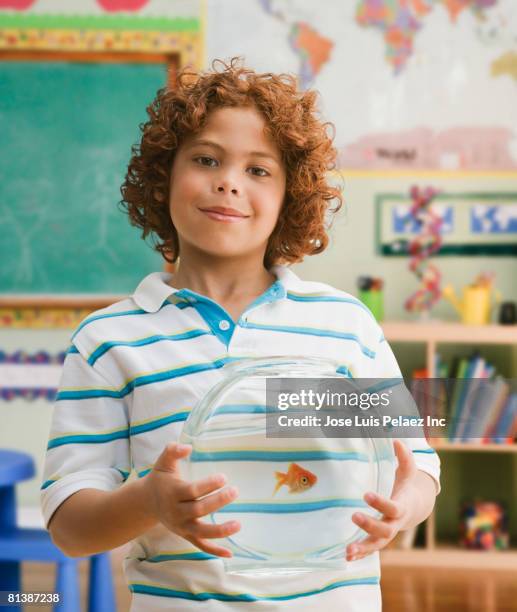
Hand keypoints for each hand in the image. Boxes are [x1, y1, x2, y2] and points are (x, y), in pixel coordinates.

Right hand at [144, 442, 239, 556]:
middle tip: (235, 491)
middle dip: (217, 502)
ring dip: (220, 530)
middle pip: (198, 510)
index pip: (192, 491)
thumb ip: (173, 451)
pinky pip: (200, 545)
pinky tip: (229, 554)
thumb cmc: (160, 478)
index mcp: (172, 493)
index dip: (208, 485)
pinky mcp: (186, 535)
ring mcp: (181, 526)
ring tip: (238, 524)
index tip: (224, 477)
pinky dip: (214, 551)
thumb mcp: (163, 462)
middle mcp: (176, 512)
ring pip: (201, 532)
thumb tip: (187, 446)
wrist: (146, 502)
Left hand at [345, 439, 416, 561]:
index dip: (380, 502)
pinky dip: (360, 554)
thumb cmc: (405, 486)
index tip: (366, 494)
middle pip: (384, 530)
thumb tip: (396, 439)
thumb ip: (404, 457)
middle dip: (370, 525)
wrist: (414, 507)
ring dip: (363, 548)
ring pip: (376, 545)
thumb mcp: (407, 471)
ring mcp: (386, 533)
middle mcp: (394, 523)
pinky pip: (370, 549)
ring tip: (347, 550)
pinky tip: (346, 557)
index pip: (392, 507)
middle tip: (354, 516)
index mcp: (401, 506)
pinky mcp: (378, 539)